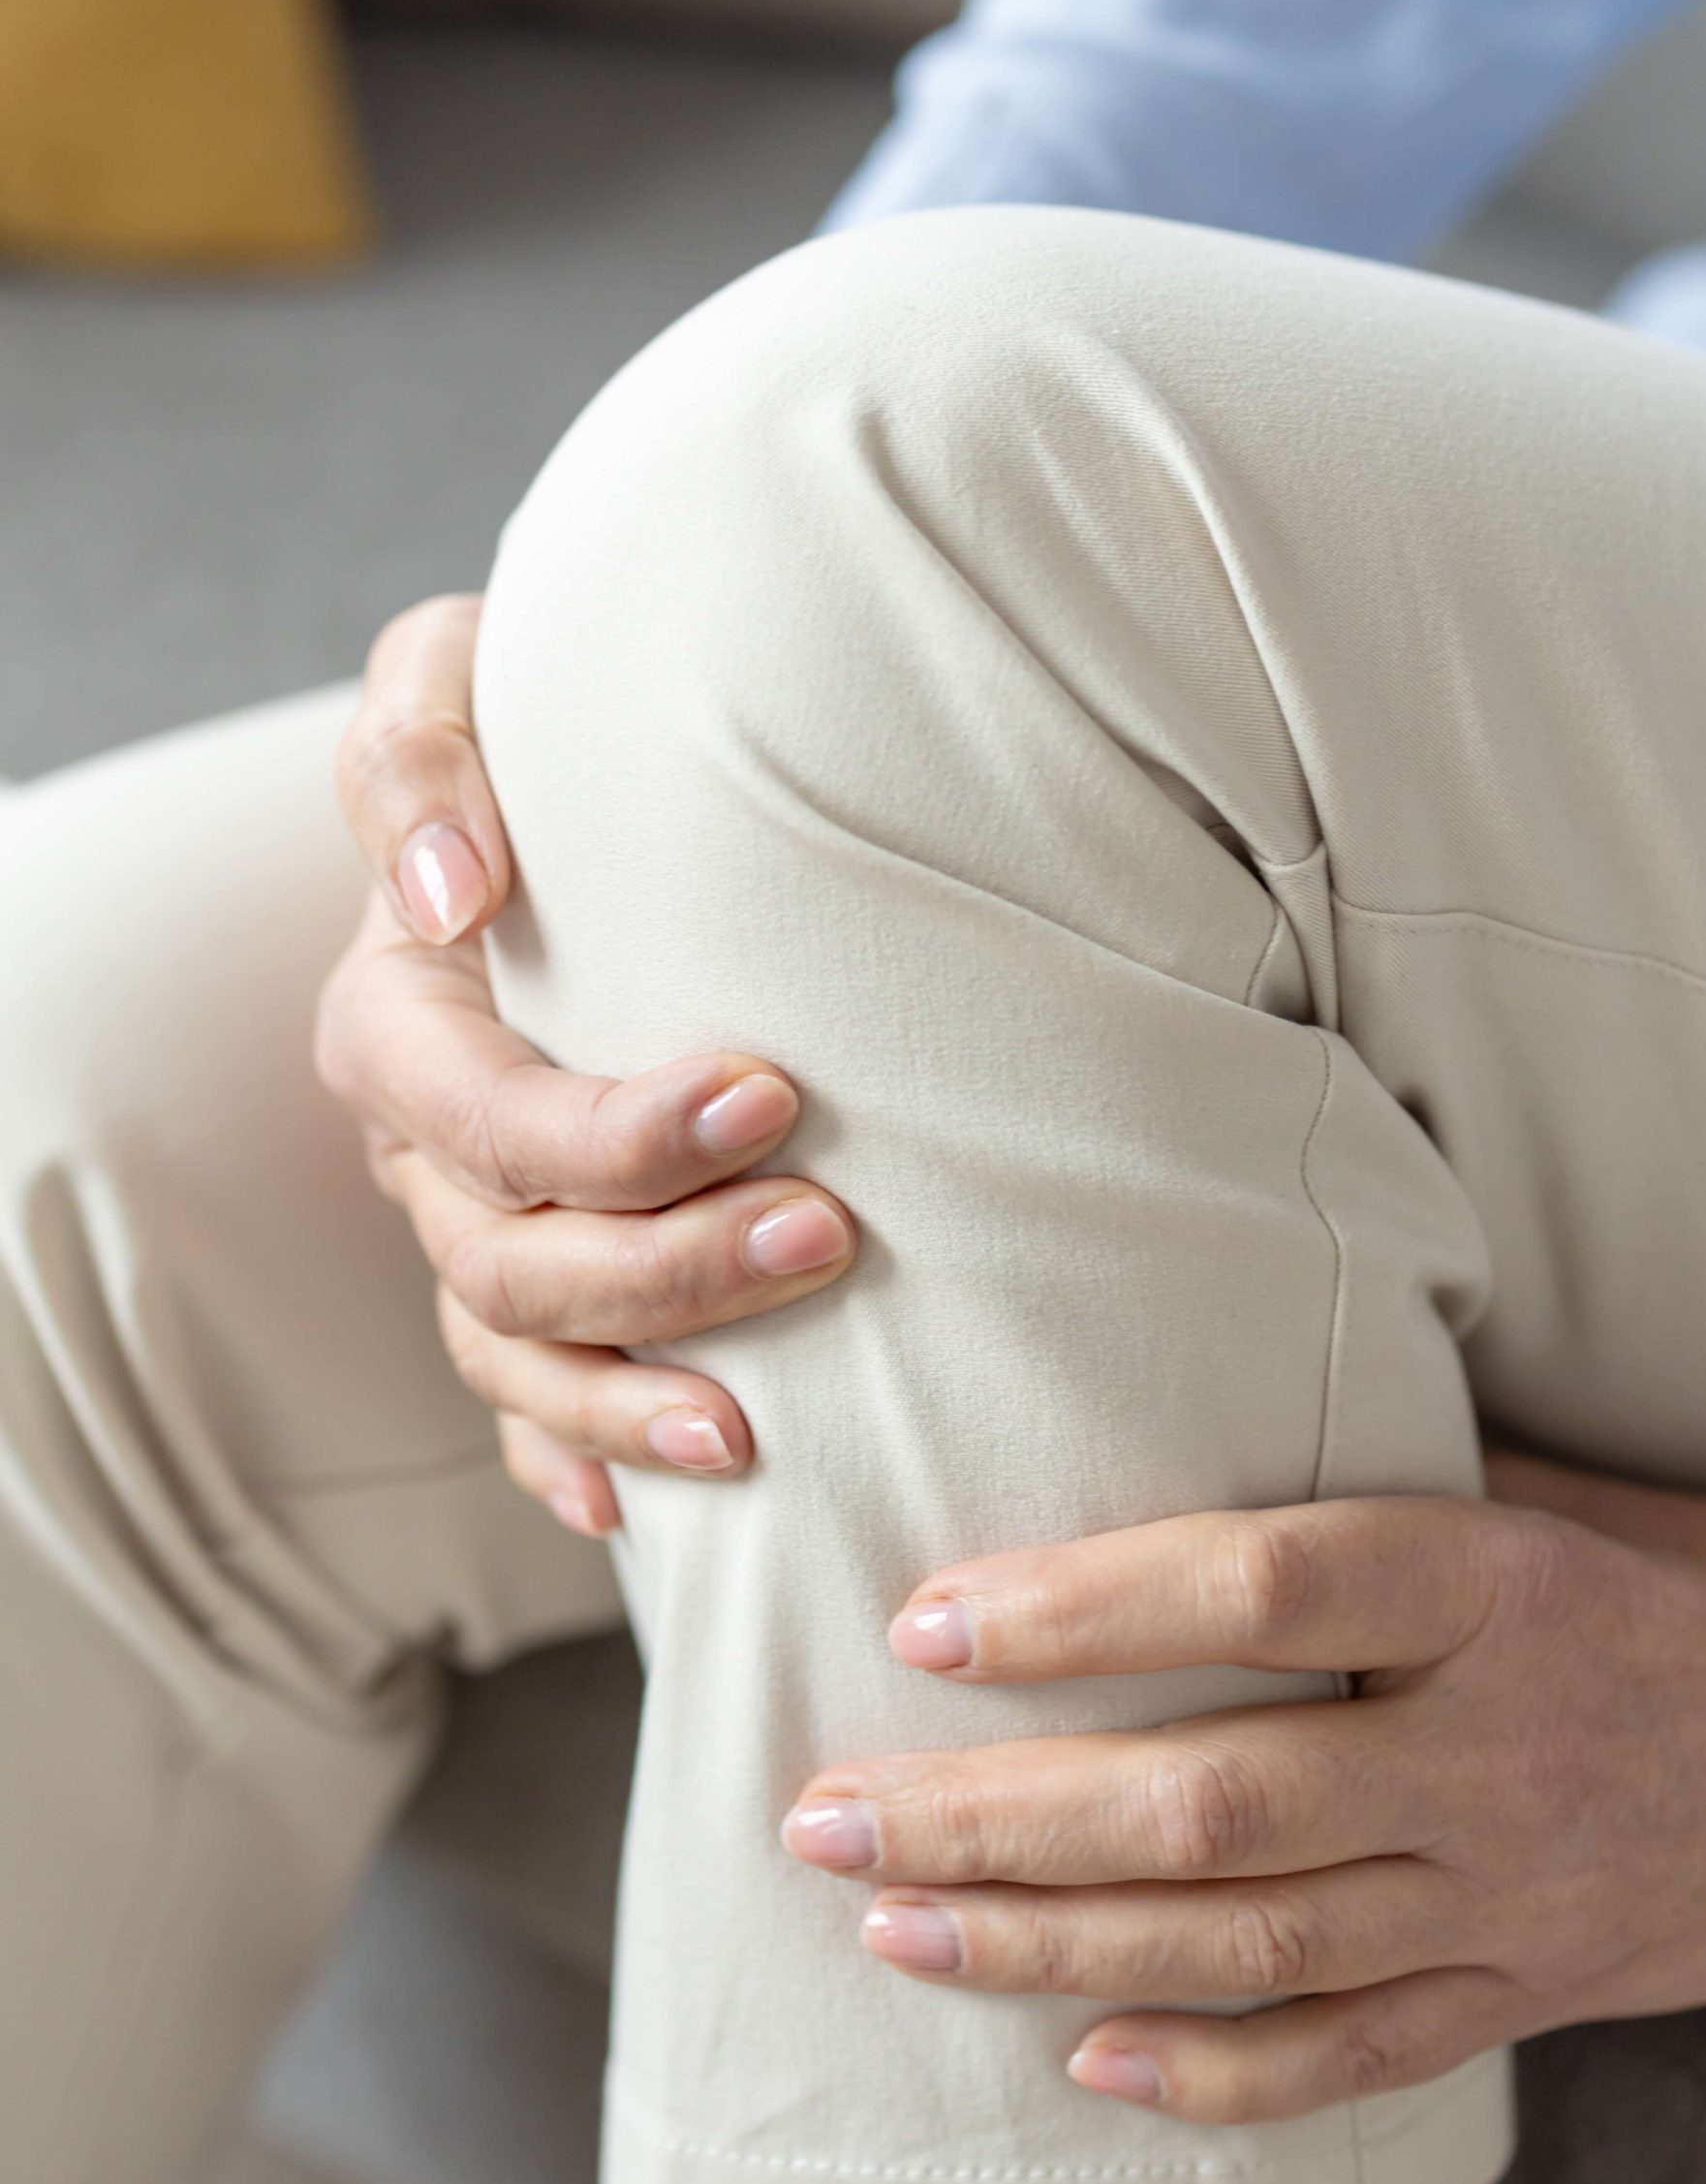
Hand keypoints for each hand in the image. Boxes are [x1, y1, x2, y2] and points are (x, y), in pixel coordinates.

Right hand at [315, 594, 858, 1534]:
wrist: (568, 799)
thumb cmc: (531, 733)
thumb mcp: (452, 678)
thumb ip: (423, 749)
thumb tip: (446, 898)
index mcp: (400, 1018)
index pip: (487, 1117)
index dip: (616, 1134)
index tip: (768, 1098)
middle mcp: (422, 1147)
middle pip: (512, 1261)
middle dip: (665, 1270)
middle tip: (828, 1233)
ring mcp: (468, 1227)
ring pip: (520, 1358)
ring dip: (633, 1399)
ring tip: (756, 1431)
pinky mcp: (527, 1278)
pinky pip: (526, 1404)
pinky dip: (584, 1460)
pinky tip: (668, 1505)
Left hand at [781, 1361, 1705, 2125]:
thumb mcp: (1560, 1486)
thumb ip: (1386, 1486)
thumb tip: (1184, 1431)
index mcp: (1499, 1584)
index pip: (1261, 1586)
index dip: (1084, 1606)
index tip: (930, 1617)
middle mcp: (1493, 1750)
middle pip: (1206, 1801)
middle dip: (994, 1817)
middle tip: (825, 1816)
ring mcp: (1514, 1894)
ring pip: (1240, 1946)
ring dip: (1045, 1943)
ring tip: (891, 1927)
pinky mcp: (1535, 1989)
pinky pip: (1351, 2056)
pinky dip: (1211, 2074)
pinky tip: (1080, 2061)